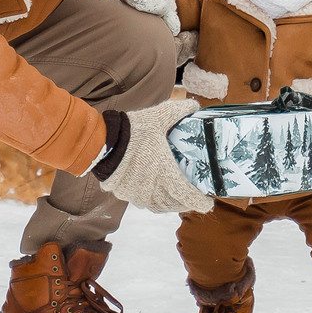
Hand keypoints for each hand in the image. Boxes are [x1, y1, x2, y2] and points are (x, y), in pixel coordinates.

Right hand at [94, 100, 212, 214]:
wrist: (104, 141)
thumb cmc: (135, 131)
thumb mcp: (160, 116)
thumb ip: (180, 111)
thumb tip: (194, 105)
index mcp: (167, 176)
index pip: (190, 198)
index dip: (201, 203)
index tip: (207, 202)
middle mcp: (154, 190)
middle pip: (175, 206)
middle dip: (185, 203)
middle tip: (190, 196)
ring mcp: (138, 194)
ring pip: (157, 207)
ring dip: (167, 203)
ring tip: (172, 196)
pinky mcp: (124, 193)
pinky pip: (140, 201)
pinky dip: (148, 198)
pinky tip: (149, 189)